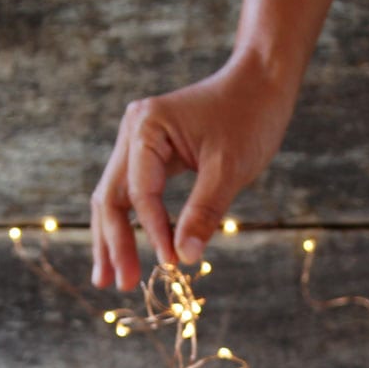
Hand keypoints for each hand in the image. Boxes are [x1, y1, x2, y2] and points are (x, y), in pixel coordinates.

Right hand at [90, 56, 294, 290]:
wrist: (260, 81)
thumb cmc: (249, 117)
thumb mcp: (230, 168)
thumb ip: (204, 212)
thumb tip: (184, 257)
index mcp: (147, 128)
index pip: (140, 194)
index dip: (153, 233)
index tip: (170, 264)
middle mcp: (133, 131)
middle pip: (111, 198)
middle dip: (114, 244)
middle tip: (118, 285)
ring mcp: (137, 141)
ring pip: (114, 198)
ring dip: (111, 239)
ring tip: (108, 279)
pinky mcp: (149, 153)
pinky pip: (131, 193)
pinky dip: (130, 223)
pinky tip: (126, 253)